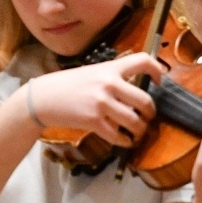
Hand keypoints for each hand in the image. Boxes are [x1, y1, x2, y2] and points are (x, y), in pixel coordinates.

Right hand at [22, 53, 161, 147]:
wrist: (42, 98)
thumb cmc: (65, 86)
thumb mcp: (91, 73)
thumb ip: (111, 78)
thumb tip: (134, 91)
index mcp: (110, 69)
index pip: (143, 61)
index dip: (157, 71)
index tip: (159, 82)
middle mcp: (108, 84)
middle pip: (145, 100)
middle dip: (150, 113)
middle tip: (148, 117)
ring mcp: (101, 103)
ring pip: (134, 121)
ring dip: (140, 130)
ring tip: (138, 132)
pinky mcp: (93, 121)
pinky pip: (117, 135)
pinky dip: (124, 141)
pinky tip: (125, 141)